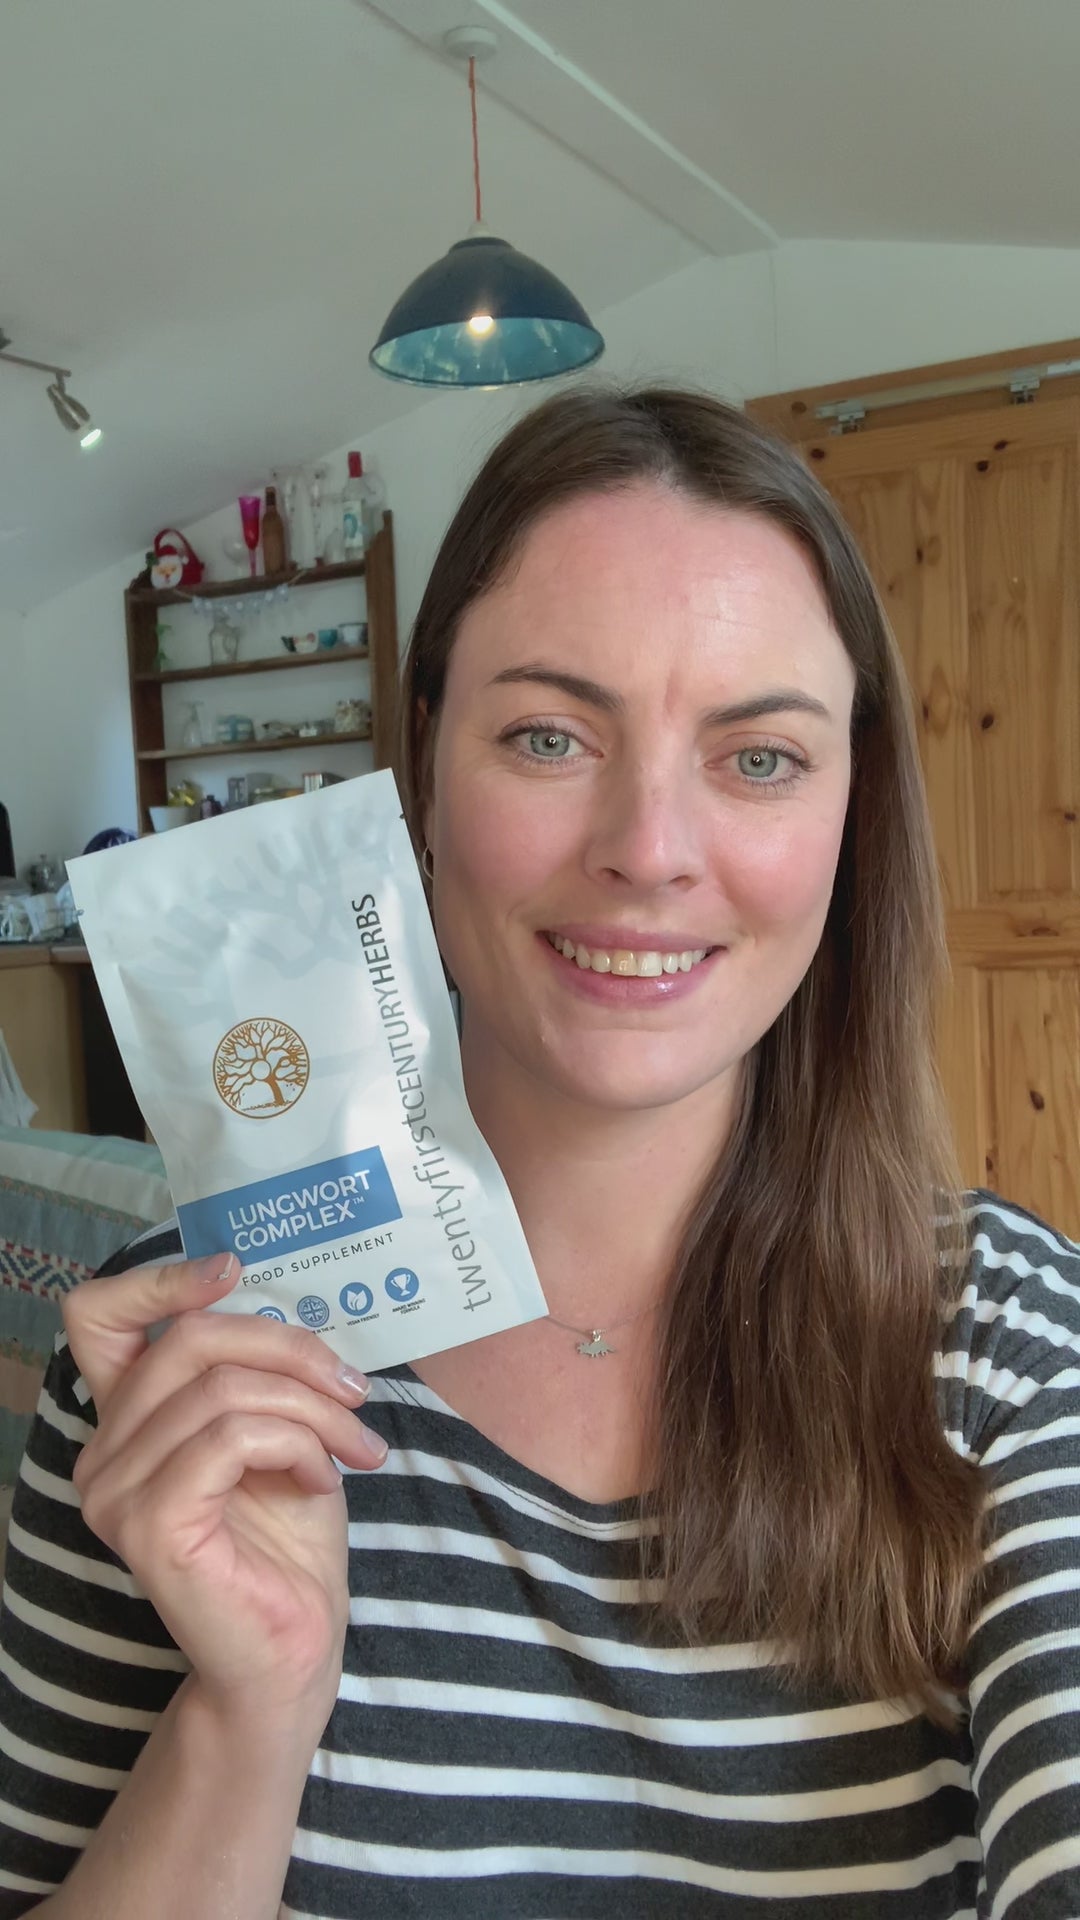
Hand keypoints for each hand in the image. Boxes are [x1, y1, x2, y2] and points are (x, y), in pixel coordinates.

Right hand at [64, 1253, 384, 1735]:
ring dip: (311, 1407)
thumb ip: (255, 1371)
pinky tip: (325, 1479)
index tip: (234, 1270)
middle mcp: (102, 1452)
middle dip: (289, 1350)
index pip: (99, 1316)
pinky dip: (297, 1444)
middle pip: (191, 1340)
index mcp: (126, 1420)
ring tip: (353, 1446)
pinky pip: (232, 1438)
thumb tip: (282, 1307)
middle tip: (353, 1390)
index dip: (160, 1278)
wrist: (292, 1651)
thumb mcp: (279, 1430)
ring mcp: (116, 1491)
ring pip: (223, 1388)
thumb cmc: (288, 1542)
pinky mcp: (150, 1525)